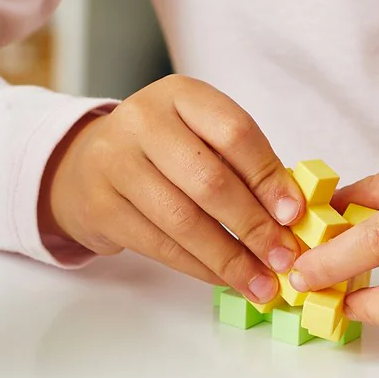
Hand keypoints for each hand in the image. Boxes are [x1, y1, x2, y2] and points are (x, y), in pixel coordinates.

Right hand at [38, 76, 305, 302]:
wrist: (84, 166)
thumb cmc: (160, 152)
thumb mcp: (198, 135)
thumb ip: (241, 163)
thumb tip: (290, 215)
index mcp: (179, 94)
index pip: (233, 132)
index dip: (268, 177)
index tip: (294, 215)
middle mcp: (141, 122)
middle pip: (209, 180)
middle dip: (253, 226)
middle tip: (282, 257)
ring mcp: (114, 164)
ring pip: (183, 220)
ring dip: (229, 258)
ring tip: (260, 282)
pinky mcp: (101, 208)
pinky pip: (160, 245)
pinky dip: (199, 267)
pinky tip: (223, 277)